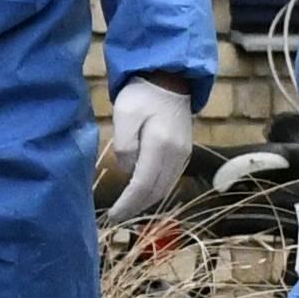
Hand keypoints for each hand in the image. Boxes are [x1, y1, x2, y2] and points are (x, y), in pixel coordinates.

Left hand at [102, 81, 197, 223]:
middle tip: (118, 217)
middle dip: (136, 207)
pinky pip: (170, 179)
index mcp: (160, 145)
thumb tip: (129, 170)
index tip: (114, 216)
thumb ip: (125, 145)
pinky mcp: (184, 152)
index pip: (143, 185)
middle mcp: (176, 154)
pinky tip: (142, 192)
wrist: (170, 79)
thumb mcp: (125, 114)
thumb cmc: (142, 95)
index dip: (128, 204)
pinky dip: (155, 190)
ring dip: (146, 201)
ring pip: (165, 188)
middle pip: (156, 192)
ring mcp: (183, 154)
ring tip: (128, 207)